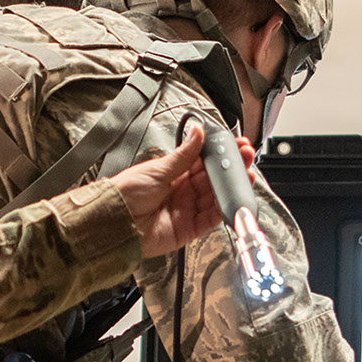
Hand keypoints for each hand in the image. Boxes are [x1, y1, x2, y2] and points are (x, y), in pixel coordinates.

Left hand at [111, 124, 258, 258]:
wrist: (116, 222)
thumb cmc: (126, 193)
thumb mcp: (158, 169)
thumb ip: (184, 154)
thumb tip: (197, 132)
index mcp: (173, 174)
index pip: (202, 161)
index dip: (219, 154)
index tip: (233, 144)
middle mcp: (182, 191)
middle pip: (213, 179)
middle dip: (230, 168)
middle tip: (244, 156)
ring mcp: (187, 209)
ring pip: (216, 197)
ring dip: (231, 186)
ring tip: (245, 174)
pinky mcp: (190, 229)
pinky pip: (212, 218)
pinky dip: (225, 209)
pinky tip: (234, 197)